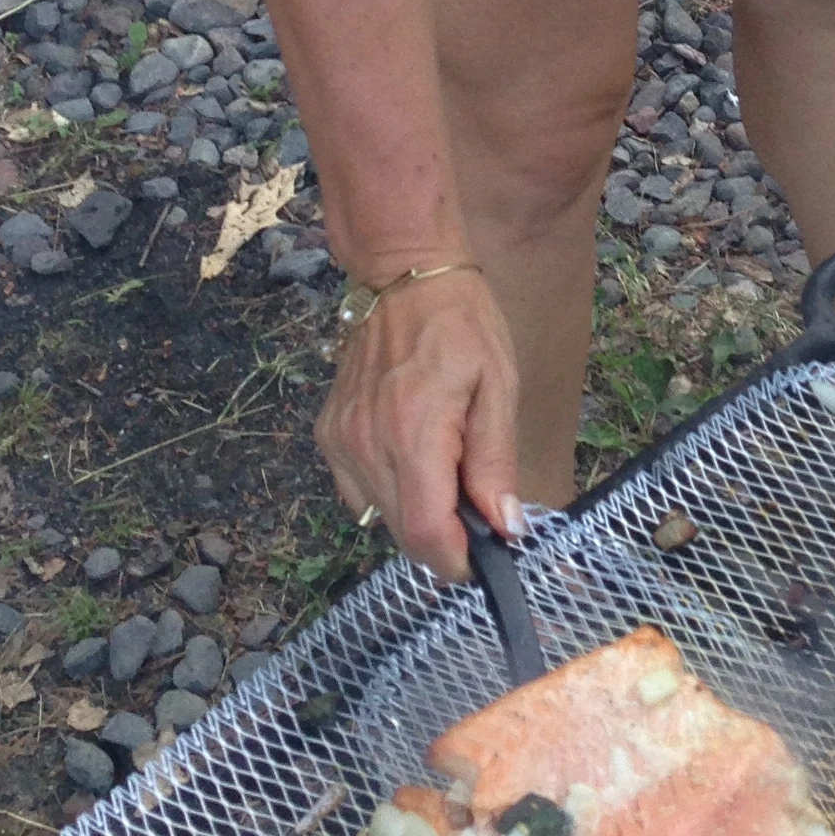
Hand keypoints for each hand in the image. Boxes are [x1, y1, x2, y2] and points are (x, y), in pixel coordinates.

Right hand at [315, 269, 522, 581]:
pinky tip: (414, 457)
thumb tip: (505, 527)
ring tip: (447, 468)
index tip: (488, 554)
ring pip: (380, 519)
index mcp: (413, 433)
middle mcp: (366, 445)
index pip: (426, 534)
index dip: (459, 559)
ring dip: (418, 514)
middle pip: (403, 535)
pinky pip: (359, 492)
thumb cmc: (461, 324)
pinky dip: (391, 491)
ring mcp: (341, 442)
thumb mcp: (498, 387)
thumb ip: (495, 462)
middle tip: (478, 506)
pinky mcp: (329, 436)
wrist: (401, 275)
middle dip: (446, 537)